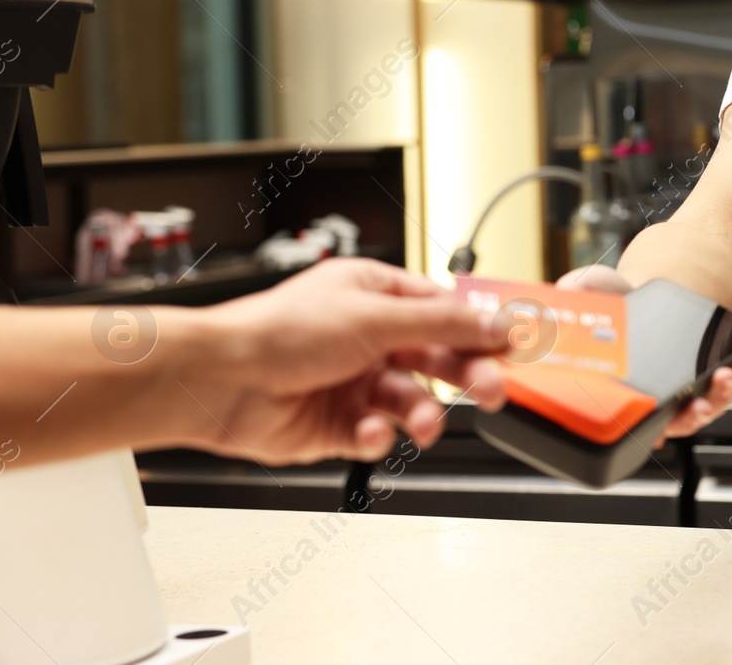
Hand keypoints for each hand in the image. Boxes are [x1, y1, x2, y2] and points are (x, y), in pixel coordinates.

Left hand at [183, 258, 510, 465]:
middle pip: (435, 356)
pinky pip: (378, 434)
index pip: (442, 309)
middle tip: (492, 392)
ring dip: (423, 413)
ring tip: (425, 424)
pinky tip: (370, 432)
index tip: (511, 346)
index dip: (477, 329)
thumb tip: (494, 322)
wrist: (220, 382)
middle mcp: (366, 336)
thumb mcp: (376, 317)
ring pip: (411, 400)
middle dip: (465, 376)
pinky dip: (379, 436)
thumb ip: (443, 323)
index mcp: (374, 294)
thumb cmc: (279, 331)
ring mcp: (352, 380)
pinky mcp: (337, 425)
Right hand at [556, 265, 731, 444]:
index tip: (656, 432)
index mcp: (629, 389)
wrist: (654, 294)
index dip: (646, 432)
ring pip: (707, 407)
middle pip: (677, 422)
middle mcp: (658, 398)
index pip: (635, 423)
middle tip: (697, 405)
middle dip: (691, 416)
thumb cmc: (623, 304)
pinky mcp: (714, 376)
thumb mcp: (604, 291)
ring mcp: (688, 391)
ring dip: (720, 396)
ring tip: (726, 374)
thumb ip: (587, 288)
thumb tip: (568, 287)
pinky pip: (730, 385)